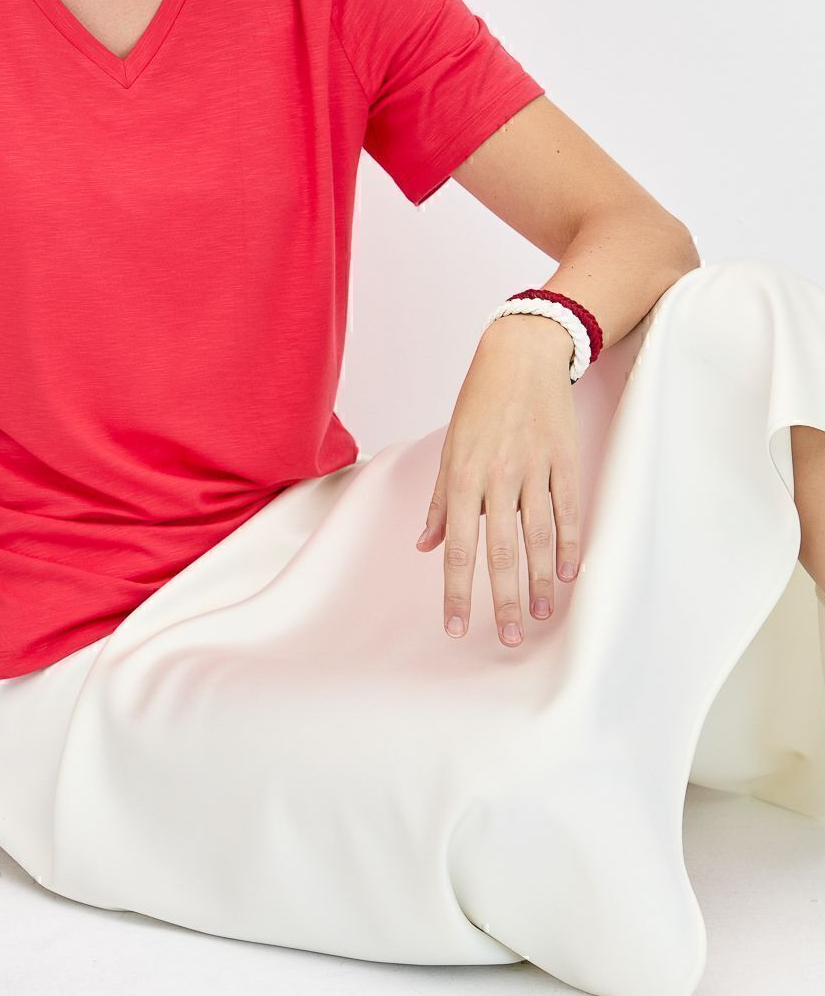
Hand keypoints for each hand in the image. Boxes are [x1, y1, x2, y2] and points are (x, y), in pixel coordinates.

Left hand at [415, 317, 581, 646]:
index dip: (456, 590)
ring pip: (538, 537)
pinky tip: (568, 573)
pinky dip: (569, 544)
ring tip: (540, 616)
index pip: (458, 547)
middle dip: (503, 599)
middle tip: (506, 638)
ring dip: (540, 581)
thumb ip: (440, 501)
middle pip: (501, 551)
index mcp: (463, 477)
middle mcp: (497, 478)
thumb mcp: (450, 448)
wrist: (522, 356)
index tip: (455, 626)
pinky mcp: (564, 461)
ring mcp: (534, 470)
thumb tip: (426, 545)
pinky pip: (567, 511)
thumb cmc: (479, 403)